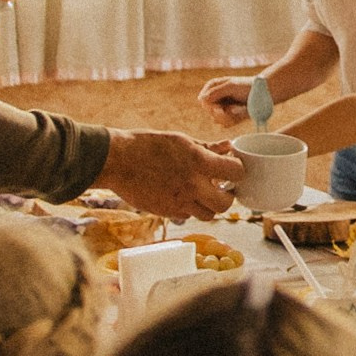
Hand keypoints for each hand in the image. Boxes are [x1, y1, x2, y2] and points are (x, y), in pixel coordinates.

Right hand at [99, 129, 241, 219]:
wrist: (117, 161)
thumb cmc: (148, 145)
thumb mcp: (181, 140)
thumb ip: (208, 147)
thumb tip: (228, 146)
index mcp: (199, 163)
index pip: (236, 172)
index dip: (238, 170)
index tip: (233, 168)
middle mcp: (193, 186)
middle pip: (226, 203)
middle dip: (228, 196)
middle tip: (223, 187)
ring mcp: (179, 202)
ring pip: (209, 215)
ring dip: (210, 205)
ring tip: (204, 193)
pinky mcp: (167, 212)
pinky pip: (189, 216)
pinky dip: (191, 208)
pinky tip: (185, 196)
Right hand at [200, 74, 265, 123]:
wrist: (265, 93)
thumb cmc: (248, 86)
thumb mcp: (231, 86)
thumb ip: (216, 92)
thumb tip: (201, 99)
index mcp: (213, 86)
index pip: (204, 101)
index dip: (211, 107)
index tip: (220, 108)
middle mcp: (215, 97)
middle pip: (210, 112)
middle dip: (223, 113)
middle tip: (235, 108)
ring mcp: (222, 107)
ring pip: (217, 120)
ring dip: (230, 116)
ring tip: (241, 109)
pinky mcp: (230, 116)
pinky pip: (226, 124)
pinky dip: (235, 120)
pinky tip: (242, 113)